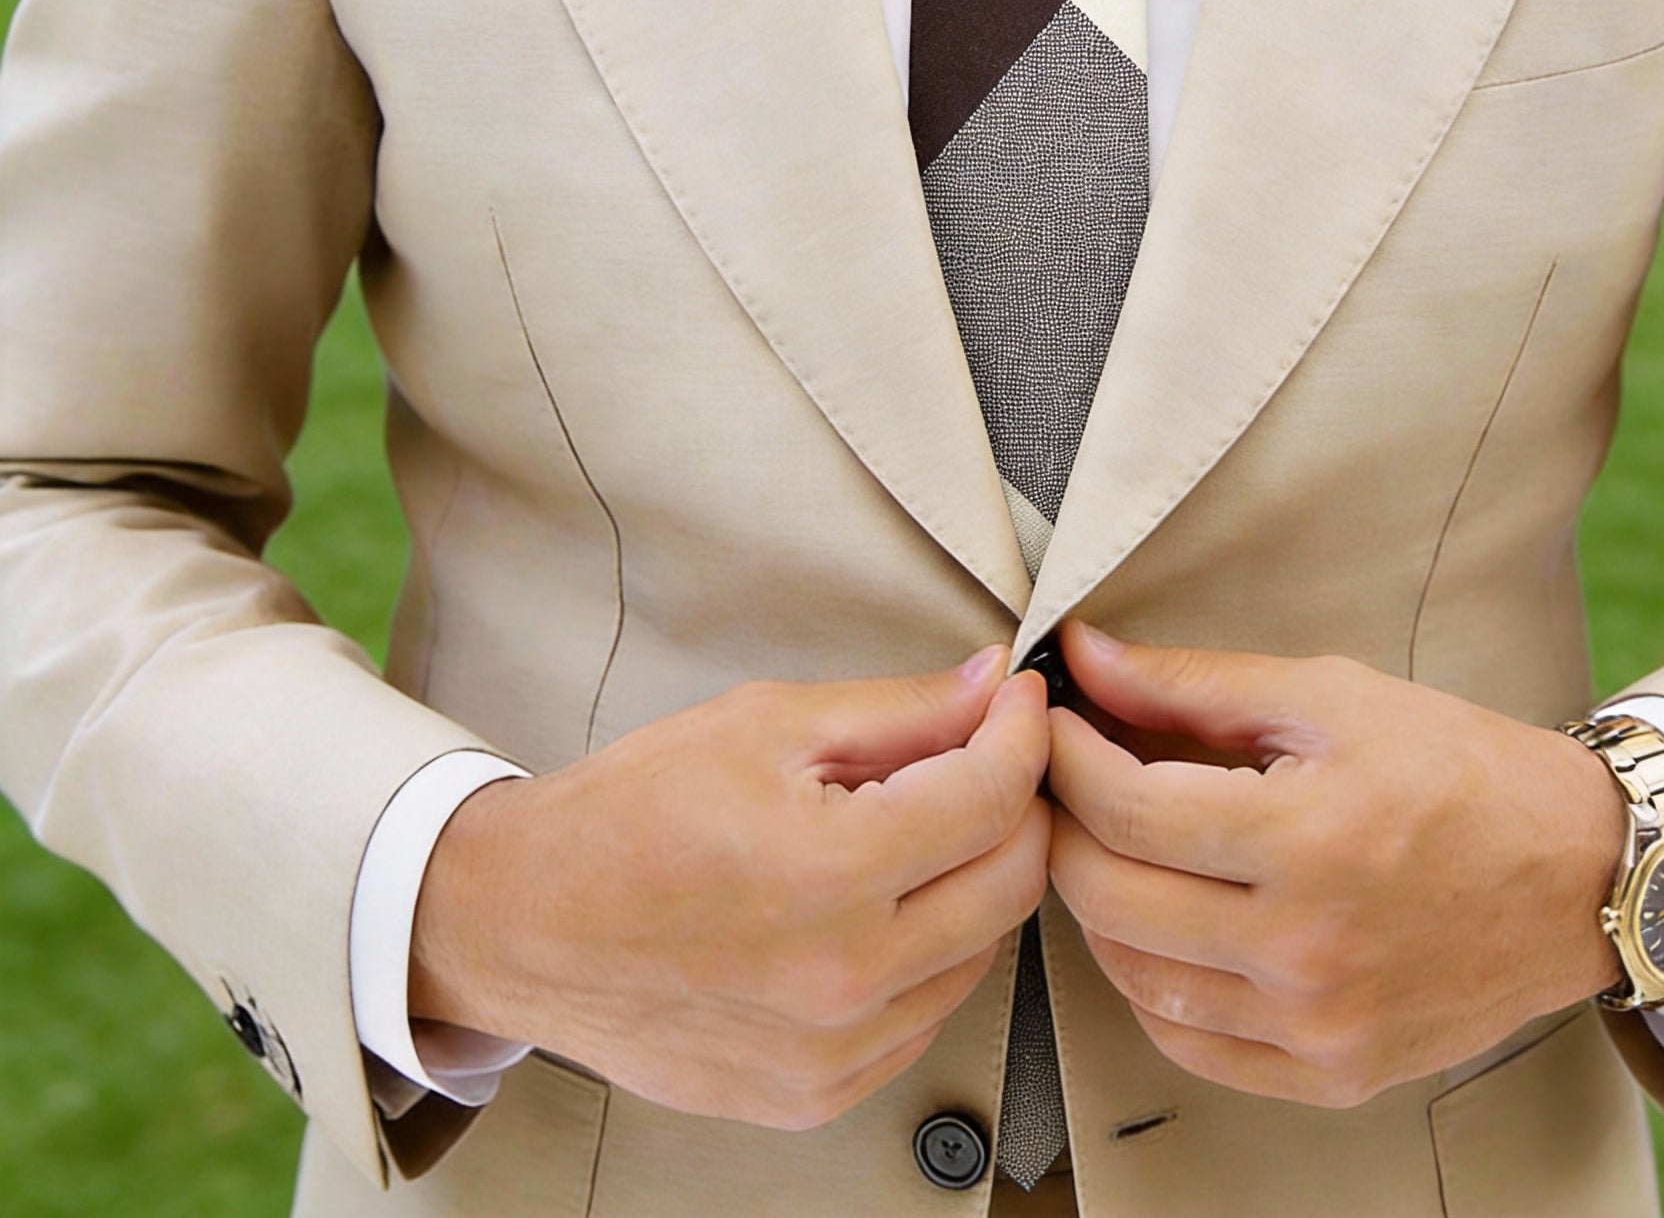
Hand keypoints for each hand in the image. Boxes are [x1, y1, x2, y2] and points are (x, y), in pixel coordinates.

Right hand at [410, 649, 1050, 1128]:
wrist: (525, 924)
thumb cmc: (627, 818)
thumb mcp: (765, 724)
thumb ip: (899, 709)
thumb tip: (990, 686)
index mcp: (830, 873)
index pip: (993, 797)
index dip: (1022, 732)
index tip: (1018, 702)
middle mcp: (843, 978)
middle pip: (1012, 881)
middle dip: (1017, 803)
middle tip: (984, 755)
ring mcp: (833, 1051)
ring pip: (982, 951)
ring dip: (974, 879)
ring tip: (914, 828)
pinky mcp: (817, 1093)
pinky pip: (926, 1013)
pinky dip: (929, 952)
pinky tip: (878, 905)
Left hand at [1045, 623, 1625, 1107]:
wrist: (1579, 874)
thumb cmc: (1459, 769)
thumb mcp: (1330, 696)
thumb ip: (1195, 683)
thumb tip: (1085, 657)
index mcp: (1309, 839)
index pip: (1127, 809)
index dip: (1066, 757)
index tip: (1052, 722)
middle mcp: (1308, 947)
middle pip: (1111, 896)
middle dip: (1064, 825)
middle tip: (1064, 779)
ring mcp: (1319, 1024)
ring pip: (1134, 978)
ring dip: (1097, 905)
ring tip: (1110, 845)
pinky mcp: (1333, 1074)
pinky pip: (1190, 1045)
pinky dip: (1150, 985)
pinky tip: (1161, 926)